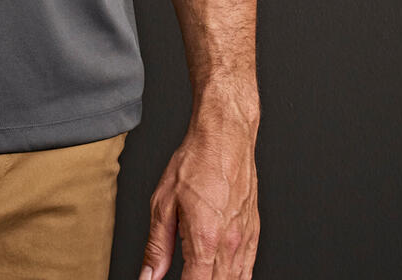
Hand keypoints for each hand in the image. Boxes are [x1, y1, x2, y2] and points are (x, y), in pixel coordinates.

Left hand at [137, 103, 258, 279]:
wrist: (225, 136)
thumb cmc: (196, 162)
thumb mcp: (163, 203)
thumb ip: (156, 246)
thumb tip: (148, 277)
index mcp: (205, 240)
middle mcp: (229, 245)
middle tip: (184, 277)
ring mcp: (245, 241)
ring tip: (198, 275)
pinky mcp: (253, 234)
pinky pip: (247, 271)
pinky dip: (234, 279)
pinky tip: (221, 276)